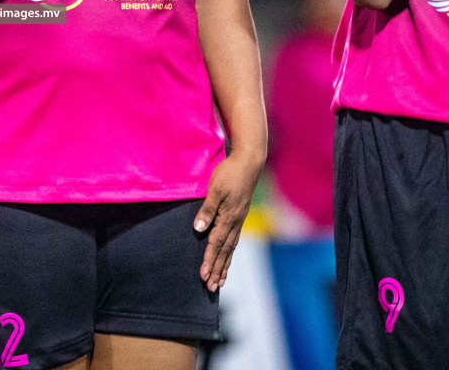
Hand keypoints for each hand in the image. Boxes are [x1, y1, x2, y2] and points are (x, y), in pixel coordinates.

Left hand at [195, 149, 262, 291]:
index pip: (216, 243)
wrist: (249, 161)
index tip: (203, 276)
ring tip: (221, 280)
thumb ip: (207, 209)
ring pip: (231, 247)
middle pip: (225, 251)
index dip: (209, 260)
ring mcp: (239, 219)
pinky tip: (227, 256)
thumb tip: (199, 229)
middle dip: (217, 269)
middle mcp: (235, 222)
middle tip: (211, 287)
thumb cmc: (230, 173)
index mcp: (228, 217)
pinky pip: (234, 238)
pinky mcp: (240, 214)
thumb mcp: (215, 189)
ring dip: (224, 264)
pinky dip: (230, 252)